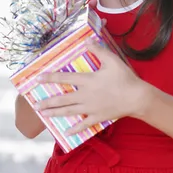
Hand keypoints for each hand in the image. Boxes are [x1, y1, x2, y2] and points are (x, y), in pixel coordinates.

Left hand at [34, 39, 149, 134]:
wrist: (137, 98)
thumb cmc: (125, 78)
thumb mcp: (111, 60)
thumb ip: (98, 49)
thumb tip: (86, 40)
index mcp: (87, 81)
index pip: (64, 79)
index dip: (50, 78)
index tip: (38, 79)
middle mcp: (85, 96)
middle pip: (62, 99)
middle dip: (47, 102)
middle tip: (35, 104)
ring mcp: (90, 108)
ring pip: (69, 111)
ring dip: (55, 113)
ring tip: (43, 114)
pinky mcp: (97, 117)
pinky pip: (83, 125)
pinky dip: (74, 129)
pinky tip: (66, 132)